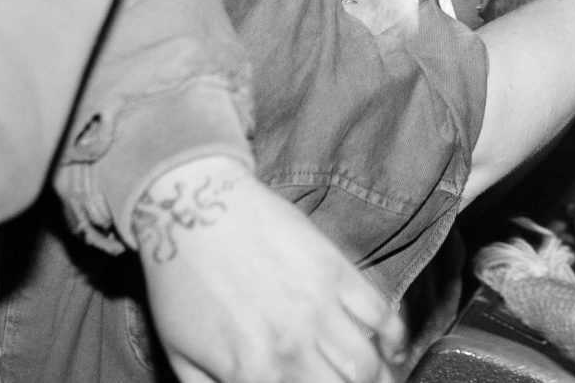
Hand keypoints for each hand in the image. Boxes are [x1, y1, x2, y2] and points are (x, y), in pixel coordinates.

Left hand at [133, 156, 403, 382]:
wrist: (193, 209)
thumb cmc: (180, 282)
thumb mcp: (180, 354)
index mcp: (253, 372)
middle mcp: (292, 345)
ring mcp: (319, 306)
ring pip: (367, 364)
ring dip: (378, 378)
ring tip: (378, 381)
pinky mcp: (335, 270)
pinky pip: (381, 312)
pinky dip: (394, 337)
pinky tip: (392, 350)